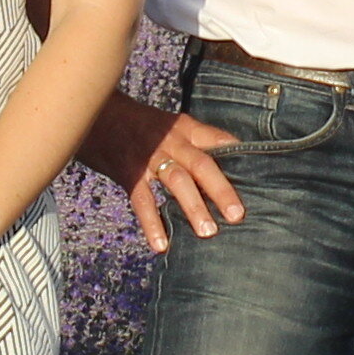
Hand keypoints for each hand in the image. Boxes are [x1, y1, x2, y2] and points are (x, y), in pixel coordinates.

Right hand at [80, 94, 242, 253]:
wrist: (91, 110)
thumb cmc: (134, 124)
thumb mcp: (167, 126)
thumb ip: (190, 145)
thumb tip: (217, 173)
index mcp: (185, 128)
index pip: (220, 141)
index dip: (241, 157)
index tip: (262, 177)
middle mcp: (171, 141)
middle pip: (203, 164)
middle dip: (222, 190)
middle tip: (237, 216)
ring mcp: (150, 157)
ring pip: (176, 181)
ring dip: (193, 207)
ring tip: (208, 233)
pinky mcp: (128, 172)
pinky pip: (142, 200)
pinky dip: (152, 223)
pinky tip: (161, 245)